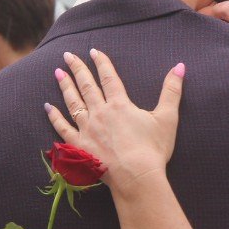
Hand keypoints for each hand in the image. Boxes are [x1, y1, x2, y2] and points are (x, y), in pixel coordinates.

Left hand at [46, 49, 183, 196]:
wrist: (137, 177)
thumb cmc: (153, 149)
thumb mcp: (167, 117)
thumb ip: (172, 90)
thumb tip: (180, 66)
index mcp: (120, 105)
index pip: (108, 78)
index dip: (101, 63)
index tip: (93, 51)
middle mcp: (100, 113)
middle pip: (86, 85)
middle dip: (77, 68)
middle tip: (68, 55)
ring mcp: (87, 129)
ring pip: (73, 102)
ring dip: (65, 86)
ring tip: (58, 72)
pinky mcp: (79, 146)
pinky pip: (63, 129)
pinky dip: (55, 117)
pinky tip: (48, 107)